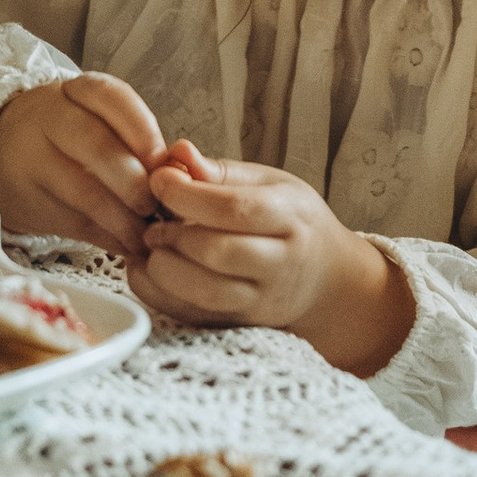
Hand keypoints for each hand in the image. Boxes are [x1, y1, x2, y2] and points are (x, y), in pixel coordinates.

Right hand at [0, 74, 166, 257]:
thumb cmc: (67, 137)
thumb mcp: (94, 120)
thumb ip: (136, 142)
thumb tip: (181, 177)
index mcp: (75, 91)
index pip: (110, 97)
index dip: (142, 129)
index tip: (162, 161)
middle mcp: (49, 118)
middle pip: (96, 144)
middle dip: (134, 181)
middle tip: (157, 206)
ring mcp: (32, 158)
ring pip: (83, 190)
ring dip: (123, 219)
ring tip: (145, 234)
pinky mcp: (26, 199)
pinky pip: (73, 222)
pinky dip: (107, 238)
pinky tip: (126, 244)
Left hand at [131, 150, 411, 375]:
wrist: (328, 281)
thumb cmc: (294, 222)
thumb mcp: (271, 184)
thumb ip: (221, 172)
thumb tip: (177, 152)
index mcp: (291, 217)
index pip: (236, 209)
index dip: (188, 195)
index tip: (158, 180)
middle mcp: (280, 263)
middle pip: (219, 253)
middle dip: (173, 235)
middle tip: (151, 220)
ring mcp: (262, 300)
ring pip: (206, 293)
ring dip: (164, 270)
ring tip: (151, 246)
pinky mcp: (242, 323)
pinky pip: (195, 317)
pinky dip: (161, 295)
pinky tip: (147, 271)